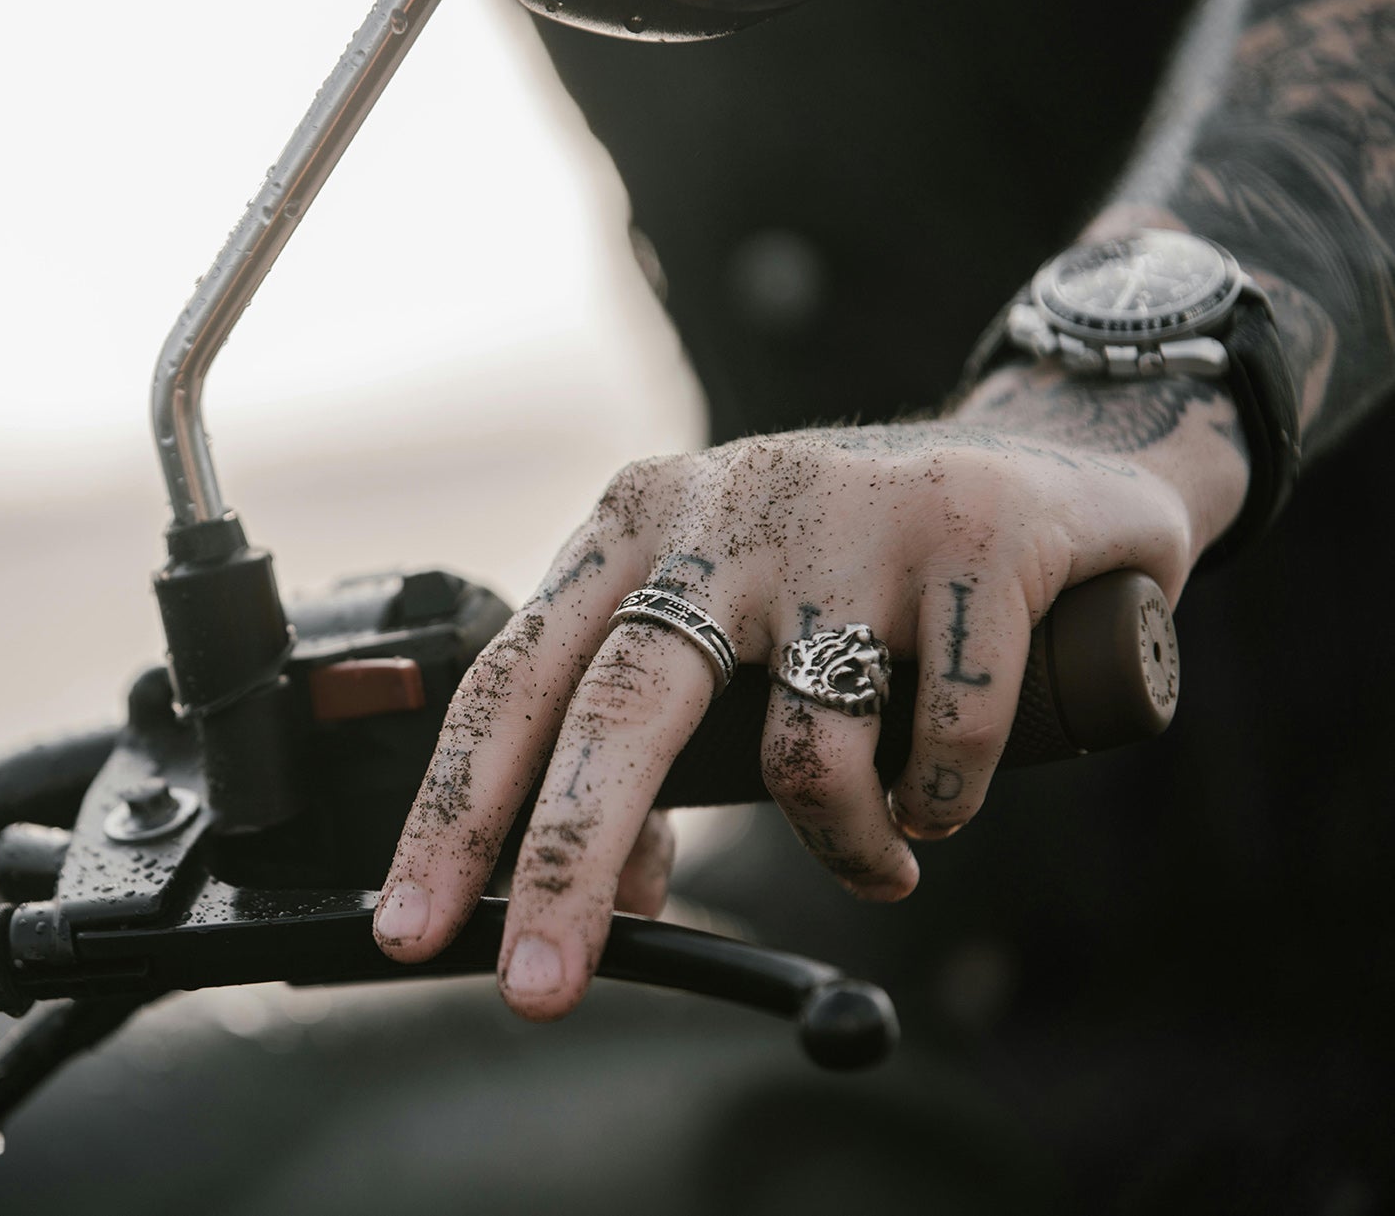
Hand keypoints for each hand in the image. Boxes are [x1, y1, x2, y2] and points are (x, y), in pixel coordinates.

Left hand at [373, 363, 1247, 1019]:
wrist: (1045, 463)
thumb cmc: (851, 573)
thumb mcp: (725, 629)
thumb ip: (651, 736)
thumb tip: (609, 887)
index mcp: (633, 528)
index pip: (513, 675)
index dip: (454, 807)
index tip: (411, 926)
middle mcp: (722, 509)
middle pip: (616, 708)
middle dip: (563, 867)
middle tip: (538, 994)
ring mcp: (846, 517)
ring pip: (805, 752)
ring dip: (841, 848)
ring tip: (878, 856)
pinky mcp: (972, 533)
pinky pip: (945, 736)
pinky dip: (941, 803)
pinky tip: (942, 796)